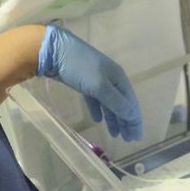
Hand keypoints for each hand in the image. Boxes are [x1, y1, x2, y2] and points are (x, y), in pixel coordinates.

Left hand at [37, 26, 143, 140]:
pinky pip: (95, 99)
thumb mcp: (100, 86)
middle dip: (125, 121)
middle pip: (121, 103)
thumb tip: (133, 116)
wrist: (53, 51)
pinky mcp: (83, 81)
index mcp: (118, 78)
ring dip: (113, 118)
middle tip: (127, 140)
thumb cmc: (79, 67)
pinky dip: (98, 109)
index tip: (136, 138)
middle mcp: (110, 79)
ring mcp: (96, 79)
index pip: (130, 103)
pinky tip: (97, 119)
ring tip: (114, 134)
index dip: (134, 121)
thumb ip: (116, 102)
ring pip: (109, 102)